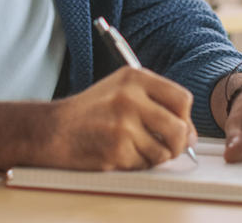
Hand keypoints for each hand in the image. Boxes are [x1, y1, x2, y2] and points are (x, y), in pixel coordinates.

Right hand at [0, 66, 196, 175]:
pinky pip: (144, 164)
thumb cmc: (89, 112)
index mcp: (134, 78)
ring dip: (154, 156)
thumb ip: (154, 103)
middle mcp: (130, 98)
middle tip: (168, 147)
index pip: (182, 99)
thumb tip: (189, 132)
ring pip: (164, 151)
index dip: (185, 118)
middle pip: (179, 128)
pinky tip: (118, 154)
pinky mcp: (116, 149)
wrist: (52, 129)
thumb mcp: (121, 91)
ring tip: (134, 148)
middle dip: (178, 144)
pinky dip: (136, 164)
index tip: (180, 127)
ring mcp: (123, 124)